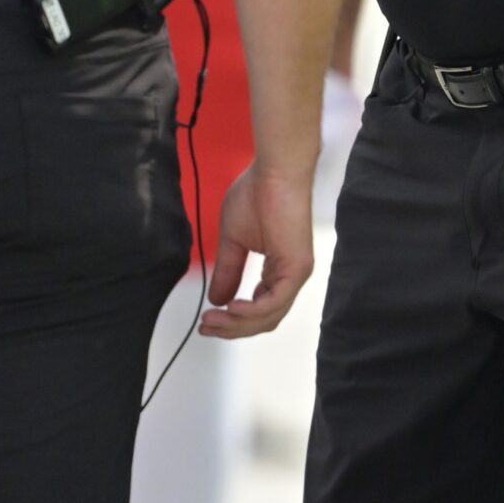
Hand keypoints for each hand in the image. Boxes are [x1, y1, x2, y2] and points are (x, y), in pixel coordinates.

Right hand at [198, 163, 315, 337]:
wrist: (274, 173)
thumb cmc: (256, 196)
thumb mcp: (233, 242)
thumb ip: (228, 272)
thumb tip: (217, 298)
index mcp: (278, 270)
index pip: (259, 309)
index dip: (233, 321)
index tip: (207, 320)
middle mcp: (290, 277)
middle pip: (264, 319)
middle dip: (232, 328)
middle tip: (206, 328)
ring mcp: (296, 274)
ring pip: (268, 315)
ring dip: (238, 323)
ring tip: (213, 319)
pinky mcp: (297, 268)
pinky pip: (274, 301)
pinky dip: (252, 311)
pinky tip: (232, 308)